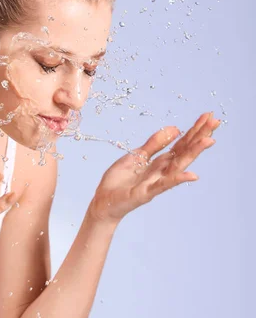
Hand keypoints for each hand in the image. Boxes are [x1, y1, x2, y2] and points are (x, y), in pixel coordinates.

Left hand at [89, 112, 220, 223]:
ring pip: (178, 166)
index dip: (194, 130)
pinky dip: (177, 180)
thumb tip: (175, 128)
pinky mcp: (145, 194)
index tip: (209, 116)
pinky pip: (162, 186)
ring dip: (193, 153)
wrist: (103, 201)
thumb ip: (154, 144)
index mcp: (159, 162)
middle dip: (199, 136)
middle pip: (184, 151)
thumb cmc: (120, 181)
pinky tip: (192, 175)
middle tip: (215, 121)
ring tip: (209, 140)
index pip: (181, 143)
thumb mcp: (136, 156)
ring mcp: (155, 183)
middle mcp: (162, 172)